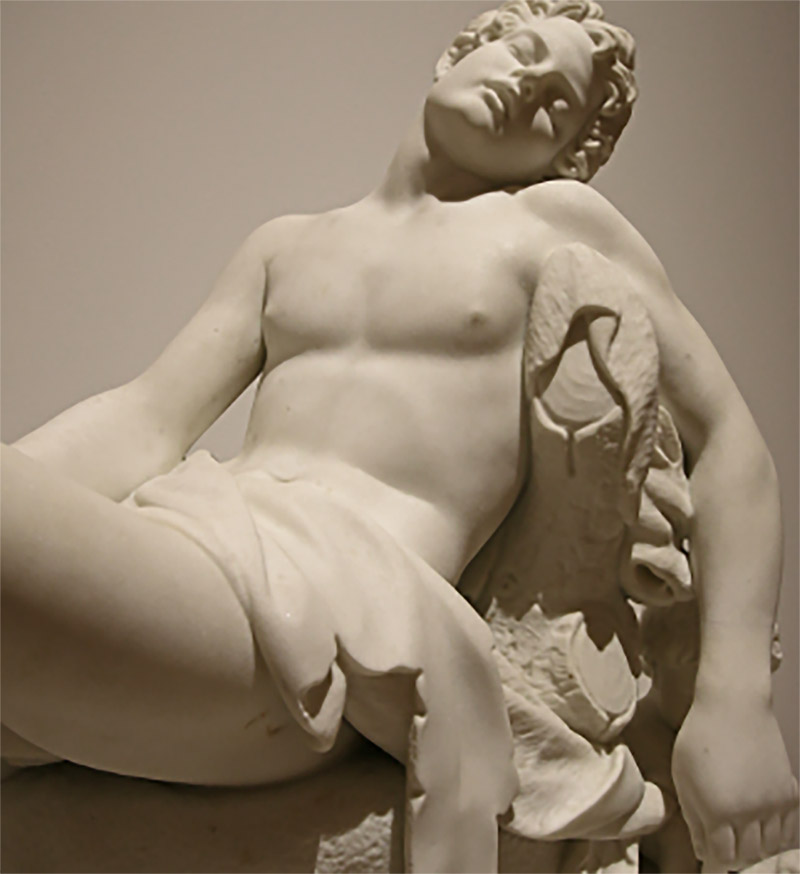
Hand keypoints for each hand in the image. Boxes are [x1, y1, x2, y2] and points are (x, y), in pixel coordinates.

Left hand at [672, 693, 798, 869]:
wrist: (734, 704)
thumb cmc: (700, 735)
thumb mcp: (682, 776)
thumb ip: (693, 817)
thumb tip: (702, 851)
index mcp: (717, 810)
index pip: (722, 859)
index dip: (715, 866)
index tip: (711, 866)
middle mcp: (749, 812)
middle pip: (748, 859)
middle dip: (736, 863)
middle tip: (727, 858)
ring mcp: (773, 804)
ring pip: (771, 849)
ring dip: (757, 852)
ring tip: (744, 846)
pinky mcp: (789, 793)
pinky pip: (788, 831)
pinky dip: (777, 836)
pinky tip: (764, 831)